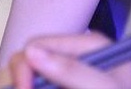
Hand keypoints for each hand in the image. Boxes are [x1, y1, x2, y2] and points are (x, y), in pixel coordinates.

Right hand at [9, 32, 130, 88]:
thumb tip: (31, 53)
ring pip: (38, 80)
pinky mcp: (73, 85)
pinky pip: (50, 87)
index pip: (37, 46)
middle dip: (24, 81)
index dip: (24, 68)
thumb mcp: (106, 85)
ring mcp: (73, 77)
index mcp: (85, 46)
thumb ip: (71, 70)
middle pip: (32, 64)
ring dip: (32, 86)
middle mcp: (75, 58)